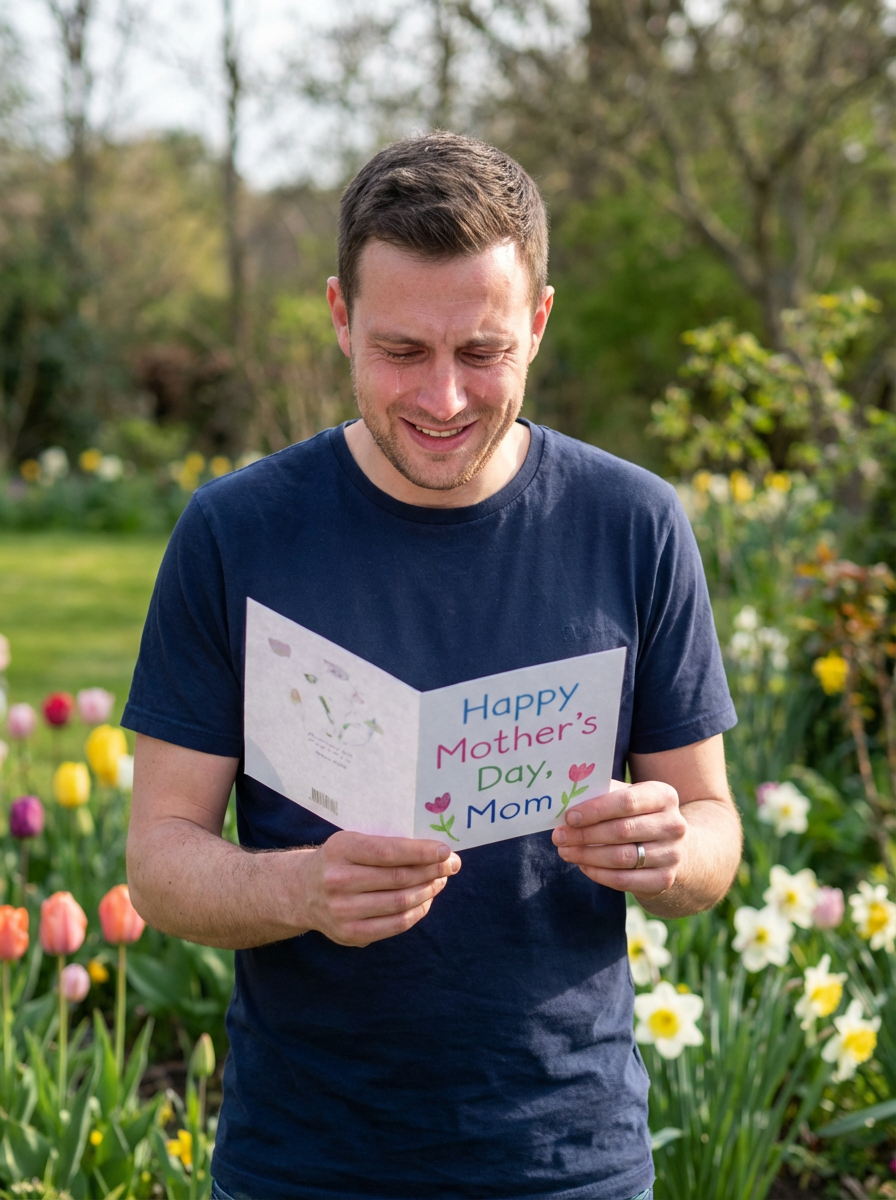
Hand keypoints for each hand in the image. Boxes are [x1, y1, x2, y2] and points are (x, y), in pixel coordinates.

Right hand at [299, 831, 460, 946]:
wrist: (302, 892)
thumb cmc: (339, 860)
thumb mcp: (352, 841)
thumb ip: (385, 844)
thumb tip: (434, 851)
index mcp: (340, 849)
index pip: (388, 851)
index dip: (421, 852)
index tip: (445, 851)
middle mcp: (338, 881)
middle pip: (398, 878)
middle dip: (432, 870)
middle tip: (451, 865)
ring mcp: (342, 911)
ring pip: (400, 902)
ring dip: (428, 891)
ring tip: (440, 880)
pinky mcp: (349, 934)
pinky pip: (395, 924)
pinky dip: (417, 911)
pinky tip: (426, 900)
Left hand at [550, 778, 686, 898]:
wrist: (668, 847)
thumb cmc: (637, 816)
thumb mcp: (625, 797)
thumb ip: (601, 794)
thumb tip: (566, 798)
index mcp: (663, 796)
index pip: (626, 801)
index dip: (595, 810)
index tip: (569, 817)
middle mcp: (673, 825)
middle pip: (622, 831)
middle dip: (584, 835)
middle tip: (559, 837)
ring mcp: (672, 854)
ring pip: (621, 857)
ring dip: (586, 855)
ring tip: (565, 851)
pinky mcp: (664, 880)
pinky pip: (624, 880)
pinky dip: (598, 874)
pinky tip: (583, 865)